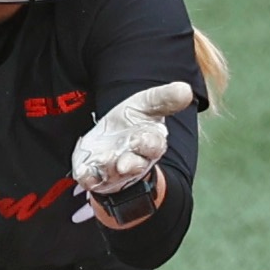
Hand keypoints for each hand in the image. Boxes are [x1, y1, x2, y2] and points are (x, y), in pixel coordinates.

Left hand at [72, 82, 193, 193]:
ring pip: (112, 173)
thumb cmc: (133, 124)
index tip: (143, 138)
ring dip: (108, 169)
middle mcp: (134, 160)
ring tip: (103, 163)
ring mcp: (113, 170)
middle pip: (135, 164)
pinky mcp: (94, 174)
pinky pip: (91, 179)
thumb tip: (186, 89)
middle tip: (124, 163)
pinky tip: (84, 173)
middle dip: (130, 164)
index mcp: (150, 143)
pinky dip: (88, 177)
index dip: (149, 143)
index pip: (154, 145)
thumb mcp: (147, 105)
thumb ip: (164, 98)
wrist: (111, 141)